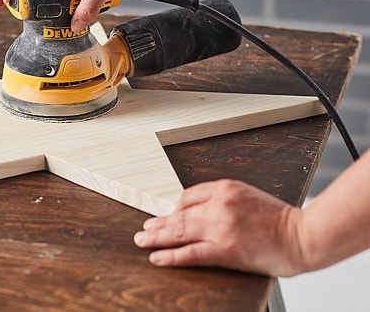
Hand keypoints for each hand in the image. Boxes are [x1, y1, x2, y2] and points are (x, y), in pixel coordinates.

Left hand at [133, 179, 307, 275]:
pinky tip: (158, 257)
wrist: (302, 236)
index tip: (165, 217)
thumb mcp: (246, 196)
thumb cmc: (278, 219)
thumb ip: (220, 199)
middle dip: (158, 224)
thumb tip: (191, 210)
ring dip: (157, 237)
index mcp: (224, 188)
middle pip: (179, 215)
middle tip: (143, 230)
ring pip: (180, 232)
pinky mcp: (225, 250)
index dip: (173, 209)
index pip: (188, 196)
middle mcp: (219, 205)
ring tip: (143, 241)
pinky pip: (191, 253)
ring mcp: (221, 228)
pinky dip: (171, 256)